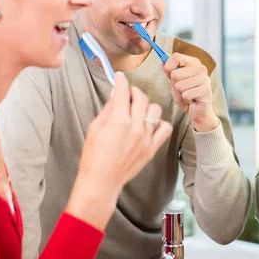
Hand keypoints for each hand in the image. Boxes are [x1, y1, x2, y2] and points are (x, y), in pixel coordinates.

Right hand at [66, 72, 172, 229]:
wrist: (101, 181)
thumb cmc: (93, 156)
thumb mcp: (95, 128)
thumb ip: (108, 109)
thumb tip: (116, 93)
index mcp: (118, 121)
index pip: (123, 92)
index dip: (121, 81)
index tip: (119, 77)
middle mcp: (135, 128)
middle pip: (141, 97)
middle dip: (133, 92)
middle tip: (127, 95)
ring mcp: (146, 138)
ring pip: (155, 110)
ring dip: (146, 106)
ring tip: (137, 111)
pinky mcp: (152, 148)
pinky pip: (164, 128)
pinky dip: (159, 123)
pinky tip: (149, 125)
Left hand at [164, 53, 218, 132]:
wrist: (198, 111)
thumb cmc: (186, 94)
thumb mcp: (174, 81)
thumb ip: (169, 69)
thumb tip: (162, 56)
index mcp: (194, 62)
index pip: (176, 56)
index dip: (168, 66)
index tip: (168, 73)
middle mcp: (201, 68)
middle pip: (175, 74)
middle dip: (175, 85)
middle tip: (183, 89)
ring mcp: (204, 79)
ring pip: (179, 86)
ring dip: (181, 93)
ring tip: (188, 94)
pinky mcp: (205, 91)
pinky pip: (186, 95)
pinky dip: (186, 100)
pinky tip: (192, 100)